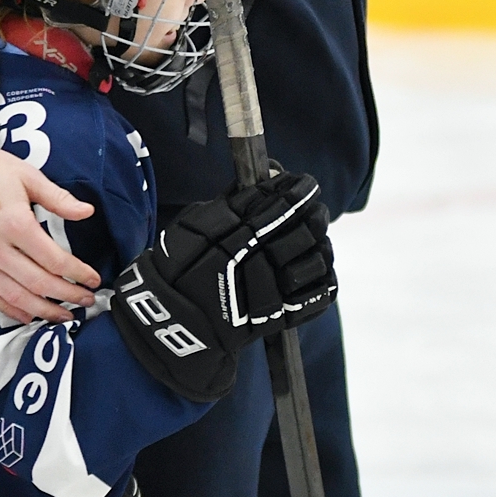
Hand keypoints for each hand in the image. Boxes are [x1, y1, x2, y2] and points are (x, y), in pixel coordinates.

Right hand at [0, 125, 98, 322]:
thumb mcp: (28, 176)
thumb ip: (58, 199)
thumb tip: (87, 212)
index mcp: (14, 222)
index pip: (54, 260)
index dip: (78, 273)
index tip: (92, 279)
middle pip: (37, 283)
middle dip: (66, 296)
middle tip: (85, 301)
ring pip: (13, 296)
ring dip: (42, 310)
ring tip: (62, 315)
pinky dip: (9, 308)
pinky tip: (26, 314)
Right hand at [114, 170, 335, 401]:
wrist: (172, 317)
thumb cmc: (177, 265)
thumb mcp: (192, 222)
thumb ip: (229, 202)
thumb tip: (265, 179)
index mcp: (234, 231)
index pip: (278, 202)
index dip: (298, 190)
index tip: (305, 183)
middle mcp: (254, 258)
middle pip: (302, 229)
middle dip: (314, 214)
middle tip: (317, 209)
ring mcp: (269, 290)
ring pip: (314, 261)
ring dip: (321, 246)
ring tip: (318, 239)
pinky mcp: (278, 317)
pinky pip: (315, 296)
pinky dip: (324, 280)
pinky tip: (319, 268)